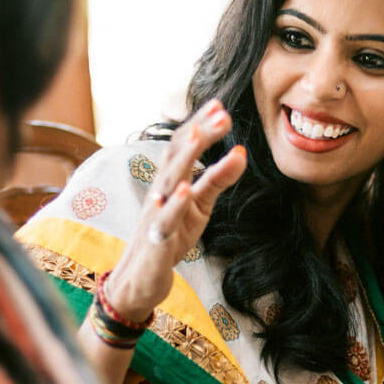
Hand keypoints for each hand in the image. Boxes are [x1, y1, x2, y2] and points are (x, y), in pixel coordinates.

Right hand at [103, 99, 246, 320]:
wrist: (142, 278)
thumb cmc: (171, 236)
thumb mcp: (201, 206)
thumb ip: (218, 179)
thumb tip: (241, 152)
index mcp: (171, 181)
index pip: (184, 145)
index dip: (200, 124)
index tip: (220, 105)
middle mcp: (161, 191)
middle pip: (177, 155)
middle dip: (199, 133)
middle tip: (222, 113)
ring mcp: (156, 213)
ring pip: (169, 181)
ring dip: (186, 157)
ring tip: (201, 135)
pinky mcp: (157, 239)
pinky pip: (165, 219)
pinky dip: (175, 203)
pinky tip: (185, 189)